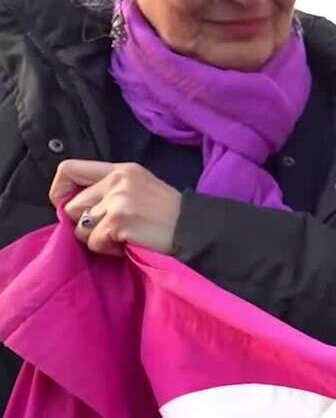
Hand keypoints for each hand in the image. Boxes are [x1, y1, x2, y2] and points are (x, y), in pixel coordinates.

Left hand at [48, 160, 181, 255]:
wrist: (195, 229)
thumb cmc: (169, 214)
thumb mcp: (140, 188)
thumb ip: (109, 190)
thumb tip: (71, 206)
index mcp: (121, 170)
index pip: (69, 169)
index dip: (59, 191)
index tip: (69, 207)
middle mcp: (116, 181)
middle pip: (71, 206)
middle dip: (85, 223)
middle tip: (110, 229)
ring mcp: (117, 201)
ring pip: (80, 227)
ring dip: (97, 238)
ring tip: (122, 236)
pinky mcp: (118, 222)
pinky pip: (94, 242)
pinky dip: (108, 249)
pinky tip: (128, 243)